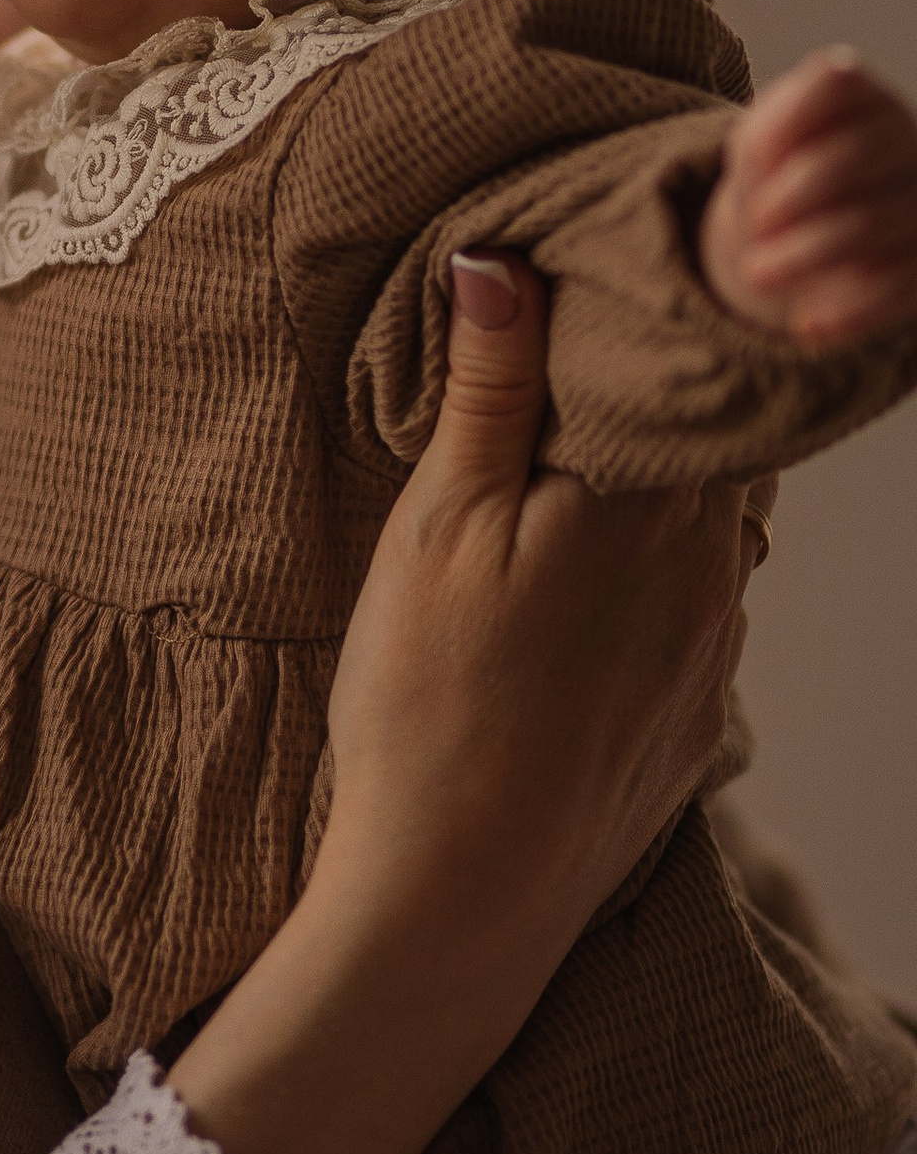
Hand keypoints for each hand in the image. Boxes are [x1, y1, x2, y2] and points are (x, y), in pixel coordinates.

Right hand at [323, 251, 750, 956]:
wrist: (461, 895)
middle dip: (669, 407)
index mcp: (658, 498)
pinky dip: (659, 590)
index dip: (668, 322)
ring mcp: (716, 653)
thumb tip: (505, 258)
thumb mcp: (436, 524)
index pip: (708, 370)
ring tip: (580, 487)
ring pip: (720, 536)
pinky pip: (701, 622)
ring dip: (667, 500)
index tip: (615, 288)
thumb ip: (487, 388)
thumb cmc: (430, 702)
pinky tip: (585, 606)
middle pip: (723, 449)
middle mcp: (716, 569)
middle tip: (584, 377)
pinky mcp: (696, 724)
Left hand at [699, 47, 916, 347]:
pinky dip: (851, 310)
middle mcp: (905, 142)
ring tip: (754, 277)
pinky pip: (898, 287)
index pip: (837, 86)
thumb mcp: (758, 142)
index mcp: (863, 98)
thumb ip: (770, 130)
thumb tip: (789, 130)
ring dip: (809, 253)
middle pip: (860, 156)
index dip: (795, 121)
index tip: (755, 157)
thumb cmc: (778, 170)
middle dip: (802, 189)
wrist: (795, 231)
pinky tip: (807, 326)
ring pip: (873, 224)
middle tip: (755, 222)